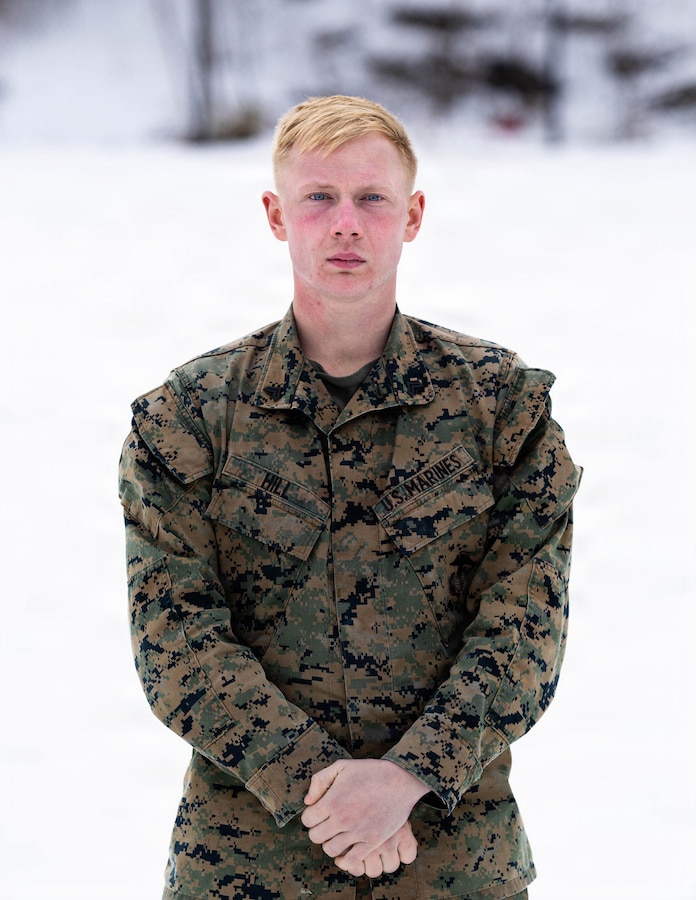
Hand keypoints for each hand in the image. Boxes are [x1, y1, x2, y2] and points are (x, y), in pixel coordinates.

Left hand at [300, 759, 427, 875]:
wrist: (399, 781)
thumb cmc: (369, 771)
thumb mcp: (342, 766)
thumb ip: (320, 780)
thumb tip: (308, 801)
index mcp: (332, 800)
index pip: (307, 819)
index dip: (310, 816)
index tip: (318, 813)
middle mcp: (342, 818)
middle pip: (316, 836)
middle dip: (318, 830)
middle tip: (326, 824)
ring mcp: (357, 832)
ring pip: (330, 849)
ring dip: (330, 843)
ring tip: (336, 835)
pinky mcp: (372, 841)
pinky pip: (351, 861)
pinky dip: (344, 860)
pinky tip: (346, 851)